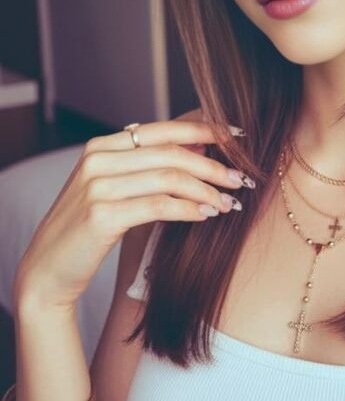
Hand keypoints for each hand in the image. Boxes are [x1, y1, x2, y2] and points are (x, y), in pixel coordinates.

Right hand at [12, 117, 253, 312]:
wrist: (47, 271)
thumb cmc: (88, 230)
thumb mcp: (115, 189)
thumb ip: (148, 167)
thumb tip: (203, 147)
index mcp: (101, 146)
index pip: (163, 129)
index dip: (205, 130)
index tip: (238, 137)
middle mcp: (97, 160)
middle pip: (171, 153)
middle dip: (214, 165)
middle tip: (241, 180)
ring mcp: (97, 186)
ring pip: (169, 178)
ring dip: (207, 190)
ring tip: (229, 204)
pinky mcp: (101, 215)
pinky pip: (159, 206)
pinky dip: (189, 209)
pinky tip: (206, 215)